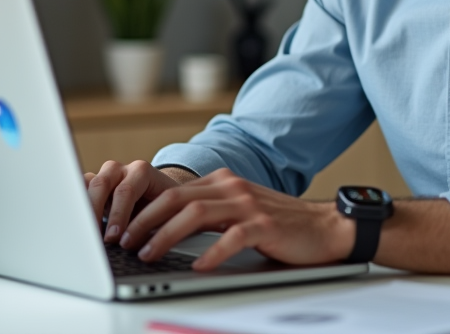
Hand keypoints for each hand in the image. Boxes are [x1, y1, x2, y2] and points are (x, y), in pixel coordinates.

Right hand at [85, 160, 192, 242]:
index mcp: (141, 172)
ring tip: (84, 232)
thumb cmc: (164, 208)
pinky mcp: (93, 184)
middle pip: (102, 184)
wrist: (160, 197)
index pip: (126, 190)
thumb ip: (150, 225)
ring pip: (87, 184)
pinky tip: (78, 225)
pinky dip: (78, 206)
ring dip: (84, 209)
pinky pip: (80, 189)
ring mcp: (104, 175)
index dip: (118, 214)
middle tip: (96, 237)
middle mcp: (121, 170)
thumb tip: (134, 244)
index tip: (114, 237)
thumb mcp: (164, 214)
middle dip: (96, 212)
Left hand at [119, 168, 353, 269]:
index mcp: (221, 182)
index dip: (143, 210)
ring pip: (195, 215)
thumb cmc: (279, 224)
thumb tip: (164, 230)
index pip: (171, 192)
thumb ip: (208, 213)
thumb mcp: (237, 210)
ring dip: (165, 236)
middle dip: (144, 221)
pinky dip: (211, 255)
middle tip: (123, 242)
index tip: (122, 230)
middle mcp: (231, 187)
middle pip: (176, 199)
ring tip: (148, 254)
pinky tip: (198, 268)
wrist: (326, 226)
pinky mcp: (264, 225)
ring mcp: (248, 204)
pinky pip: (231, 238)